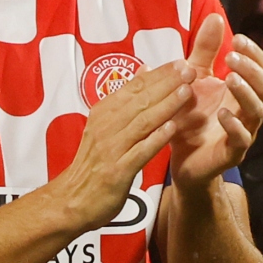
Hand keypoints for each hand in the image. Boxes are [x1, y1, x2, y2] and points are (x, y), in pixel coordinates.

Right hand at [50, 57, 199, 232]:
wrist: (72, 200)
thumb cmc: (96, 162)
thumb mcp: (106, 125)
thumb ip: (126, 99)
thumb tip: (145, 70)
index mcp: (105, 112)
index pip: (135, 87)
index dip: (159, 74)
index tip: (182, 62)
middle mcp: (106, 126)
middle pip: (140, 100)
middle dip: (166, 83)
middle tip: (190, 69)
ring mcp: (111, 148)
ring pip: (141, 122)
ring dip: (165, 106)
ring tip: (186, 92)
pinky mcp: (117, 171)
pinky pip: (139, 151)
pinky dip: (155, 139)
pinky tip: (171, 128)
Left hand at [169, 15, 262, 189]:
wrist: (179, 159)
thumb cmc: (190, 118)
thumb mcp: (194, 79)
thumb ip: (204, 52)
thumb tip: (215, 17)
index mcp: (242, 92)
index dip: (255, 54)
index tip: (237, 38)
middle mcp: (247, 111)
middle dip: (253, 70)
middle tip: (231, 57)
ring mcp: (242, 132)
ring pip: (258, 111)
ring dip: (246, 92)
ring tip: (229, 78)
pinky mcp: (230, 153)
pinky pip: (241, 139)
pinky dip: (234, 125)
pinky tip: (222, 113)